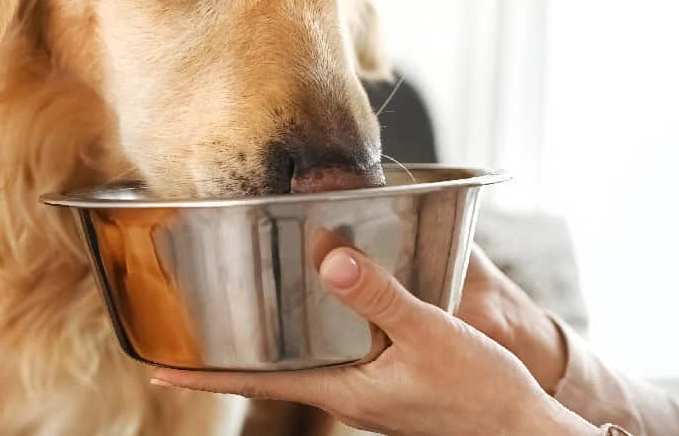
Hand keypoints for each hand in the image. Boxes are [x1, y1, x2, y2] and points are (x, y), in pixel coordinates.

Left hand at [150, 247, 595, 435]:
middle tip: (188, 323)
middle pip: (272, 370)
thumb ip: (381, 297)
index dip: (204, 377)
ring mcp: (365, 388)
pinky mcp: (388, 378)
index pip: (255, 383)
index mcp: (342, 390)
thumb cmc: (479, 393)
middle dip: (229, 352)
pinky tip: (321, 302)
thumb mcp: (430, 337)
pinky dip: (315, 329)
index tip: (156, 369)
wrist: (522, 429)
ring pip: (303, 359)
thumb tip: (329, 260)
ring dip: (270, 338)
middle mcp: (345, 392)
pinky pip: (338, 351)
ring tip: (238, 307)